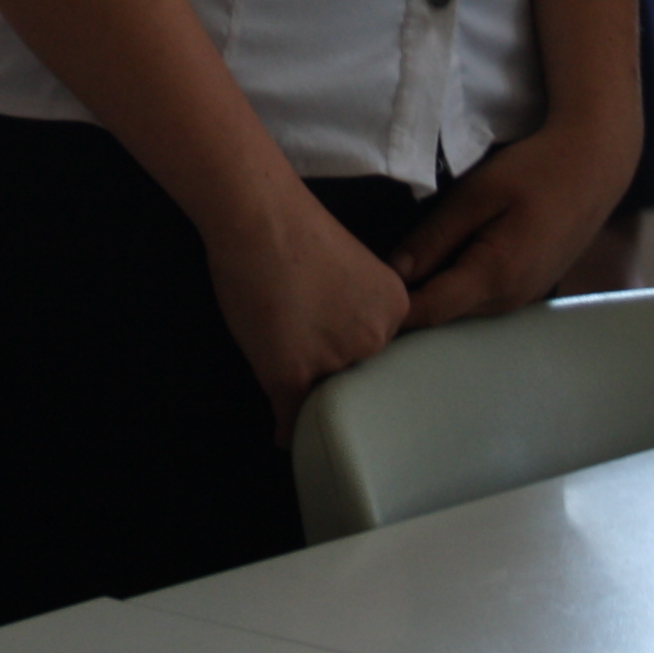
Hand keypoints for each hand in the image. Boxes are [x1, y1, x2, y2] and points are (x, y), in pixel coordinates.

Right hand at [204, 188, 408, 442]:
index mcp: (395, 308)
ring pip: (325, 396)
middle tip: (303, 348)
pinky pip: (294, 418)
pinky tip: (283, 436)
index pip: (380, 347)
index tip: (340, 352)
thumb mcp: (352, 266)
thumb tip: (349, 346)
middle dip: (334, 371)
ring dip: (307, 391)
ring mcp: (334, 360)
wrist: (258, 216)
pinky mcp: (292, 374)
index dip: (354, 349)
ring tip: (283, 362)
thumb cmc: (297, 227)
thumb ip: (359, 307)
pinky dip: (288, 430)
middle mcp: (374, 339)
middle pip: (356, 374)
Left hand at [388, 120, 637, 329]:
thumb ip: (434, 237)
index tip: (358, 303)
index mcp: (494, 277)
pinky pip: (481, 298)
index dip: (391, 311)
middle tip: (366, 289)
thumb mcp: (476, 195)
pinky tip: (439, 265)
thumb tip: (393, 274)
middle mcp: (510, 300)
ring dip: (433, 296)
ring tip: (395, 276)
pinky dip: (456, 287)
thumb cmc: (534, 172)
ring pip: (462, 309)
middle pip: (444, 315)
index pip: (429, 312)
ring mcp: (523, 298)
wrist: (594, 167)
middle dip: (407, 305)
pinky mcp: (528, 288)